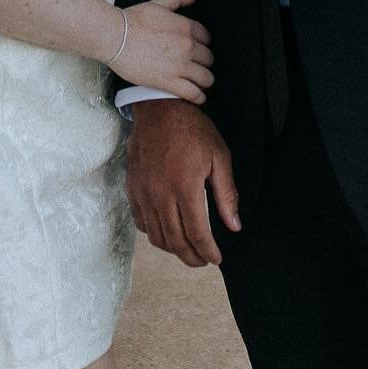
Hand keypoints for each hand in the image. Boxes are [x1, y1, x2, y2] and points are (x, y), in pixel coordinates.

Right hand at [113, 0, 213, 102]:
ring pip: (206, 77)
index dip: (203, 44)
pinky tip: (198, 97)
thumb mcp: (158, 3)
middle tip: (197, 66)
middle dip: (204, 62)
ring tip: (199, 82)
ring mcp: (180, 65)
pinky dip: (199, 97)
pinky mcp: (170, 82)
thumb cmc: (133, 20)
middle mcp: (188, 46)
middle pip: (209, 58)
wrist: (114, 36)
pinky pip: (194, 93)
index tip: (197, 49)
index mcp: (186, 27)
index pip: (207, 38)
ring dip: (204, 81)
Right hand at [125, 98, 239, 268]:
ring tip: (187, 248)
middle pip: (175, 241)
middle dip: (192, 257)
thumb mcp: (219, 156)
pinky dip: (154, 234)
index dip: (208, 252)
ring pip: (156, 236)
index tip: (216, 259)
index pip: (197, 233)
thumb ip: (227, 194)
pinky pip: (141, 222)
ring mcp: (143, 192)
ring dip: (173, 249)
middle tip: (203, 260)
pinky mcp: (132, 188)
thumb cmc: (192, 129)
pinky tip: (166, 230)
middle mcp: (161, 194)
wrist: (159, 108)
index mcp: (185, 186)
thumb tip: (234, 226)